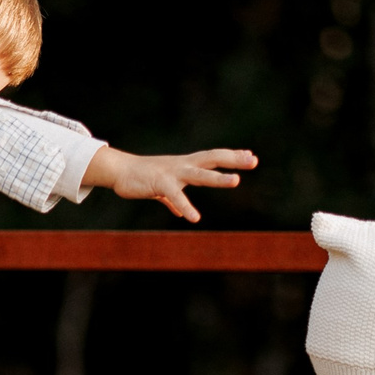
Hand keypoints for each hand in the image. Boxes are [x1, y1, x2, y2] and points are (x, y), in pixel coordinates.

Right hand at [81, 147, 257, 222]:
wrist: (120, 171)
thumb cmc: (143, 178)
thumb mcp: (162, 188)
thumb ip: (173, 200)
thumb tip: (180, 213)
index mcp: (187, 164)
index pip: (214, 157)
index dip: (232, 157)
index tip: (251, 157)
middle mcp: (184, 165)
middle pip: (213, 158)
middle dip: (233, 160)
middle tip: (253, 161)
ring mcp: (173, 173)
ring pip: (200, 174)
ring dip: (218, 178)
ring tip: (236, 181)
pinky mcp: (160, 184)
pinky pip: (175, 196)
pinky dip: (185, 206)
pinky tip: (194, 218)